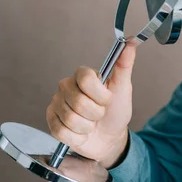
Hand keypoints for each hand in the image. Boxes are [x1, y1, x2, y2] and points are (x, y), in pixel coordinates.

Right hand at [46, 41, 136, 168]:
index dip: (99, 94)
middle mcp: (66, 87)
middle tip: (100, 113)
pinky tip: (82, 132)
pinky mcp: (51, 123)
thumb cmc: (116, 111)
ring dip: (87, 126)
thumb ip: (124, 65)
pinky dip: (78, 136)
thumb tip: (130, 42)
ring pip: (71, 118)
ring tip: (91, 123)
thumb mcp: (123, 88)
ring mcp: (57, 104)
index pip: (84, 78)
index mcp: (83, 76)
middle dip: (96, 112)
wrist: (110, 138)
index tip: (108, 99)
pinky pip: (62, 131)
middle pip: (78, 101)